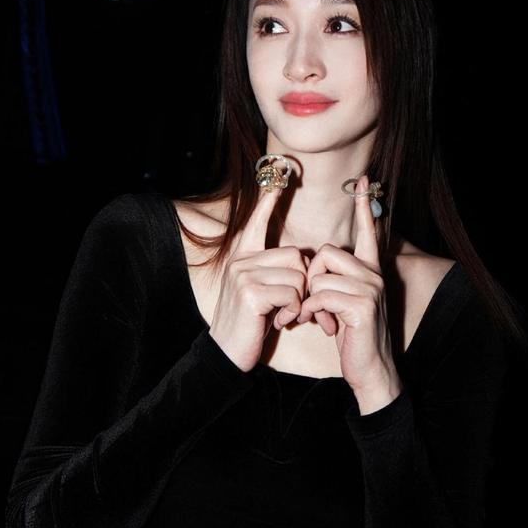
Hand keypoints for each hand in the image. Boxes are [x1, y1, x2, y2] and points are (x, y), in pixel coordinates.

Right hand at [206, 161, 310, 372]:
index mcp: (242, 256)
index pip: (257, 219)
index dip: (270, 199)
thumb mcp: (258, 292)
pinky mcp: (251, 292)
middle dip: (301, 283)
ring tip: (280, 314)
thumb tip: (299, 258)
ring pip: (296, 273)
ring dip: (297, 300)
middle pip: (295, 254)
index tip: (281, 173)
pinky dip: (292, 310)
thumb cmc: (249, 323)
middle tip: (289, 306)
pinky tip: (276, 321)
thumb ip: (271, 270)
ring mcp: (243, 274)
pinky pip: (292, 292)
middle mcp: (240, 259)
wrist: (226, 353)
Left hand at [295, 174, 400, 402]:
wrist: (369, 369)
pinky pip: (322, 294)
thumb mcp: (341, 304)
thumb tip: (312, 266)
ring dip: (309, 299)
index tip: (363, 180)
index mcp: (370, 270)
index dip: (363, 206)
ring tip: (315, 317)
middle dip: (310, 278)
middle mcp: (374, 274)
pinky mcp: (362, 305)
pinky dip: (313, 310)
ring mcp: (371, 289)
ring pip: (320, 275)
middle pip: (327, 253)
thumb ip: (334, 281)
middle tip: (311, 303)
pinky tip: (320, 324)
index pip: (369, 230)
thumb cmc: (352, 336)